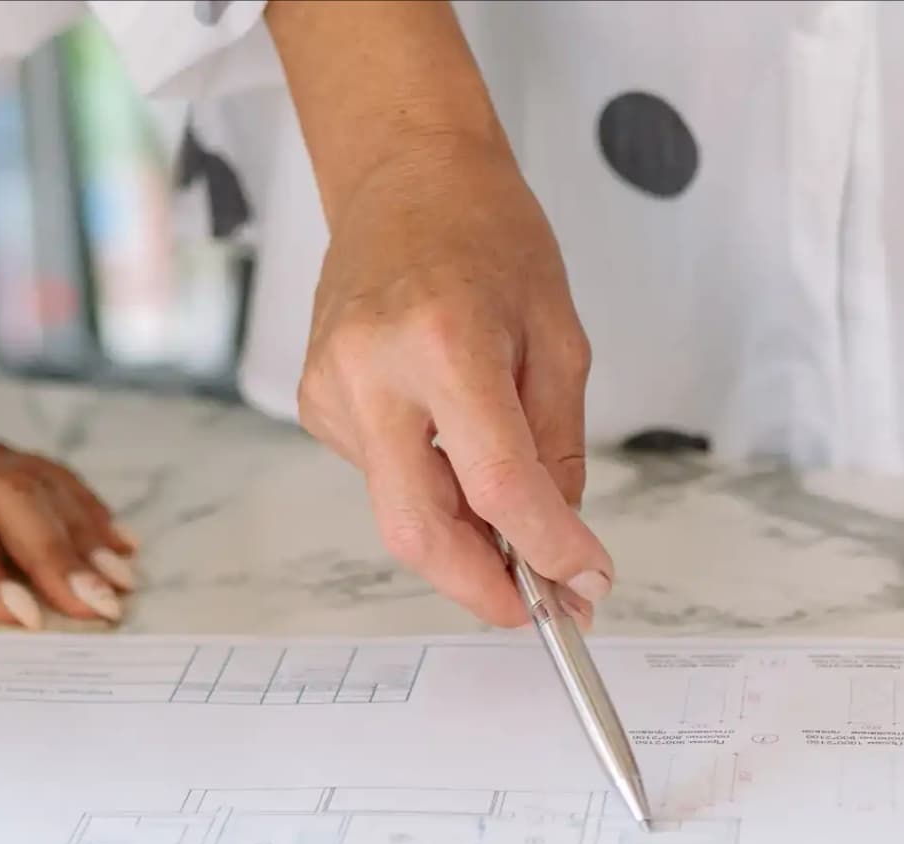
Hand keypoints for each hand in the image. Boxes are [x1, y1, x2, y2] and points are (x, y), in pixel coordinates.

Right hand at [292, 139, 610, 627]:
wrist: (403, 176)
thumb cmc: (488, 237)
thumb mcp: (559, 338)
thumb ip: (557, 447)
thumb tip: (557, 541)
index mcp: (443, 343)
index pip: (498, 483)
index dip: (549, 549)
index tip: (588, 580)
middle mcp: (372, 372)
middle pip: (418, 529)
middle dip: (482, 587)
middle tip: (541, 606)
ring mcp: (330, 390)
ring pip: (402, 508)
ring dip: (463, 532)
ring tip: (509, 500)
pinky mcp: (315, 403)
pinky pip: (383, 475)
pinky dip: (430, 483)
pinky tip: (449, 432)